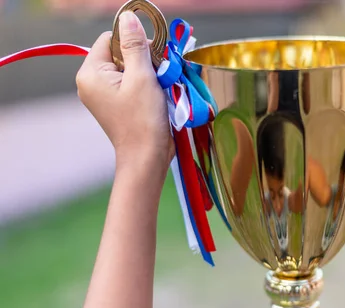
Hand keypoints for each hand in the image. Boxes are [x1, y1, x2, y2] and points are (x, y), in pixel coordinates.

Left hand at [76, 12, 173, 173]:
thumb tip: (128, 18)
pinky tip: (158, 95)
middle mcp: (91, 83)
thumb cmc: (143, 120)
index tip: (155, 56)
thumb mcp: (142, 77)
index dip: (134, 42)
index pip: (110, 39)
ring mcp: (103, 96)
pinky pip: (130, 84)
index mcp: (90, 74)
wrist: (147, 158)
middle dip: (143, 59)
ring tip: (160, 87)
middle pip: (119, 53)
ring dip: (148, 73)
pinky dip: (146, 85)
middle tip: (160, 73)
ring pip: (128, 69)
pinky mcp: (116, 105)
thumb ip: (135, 45)